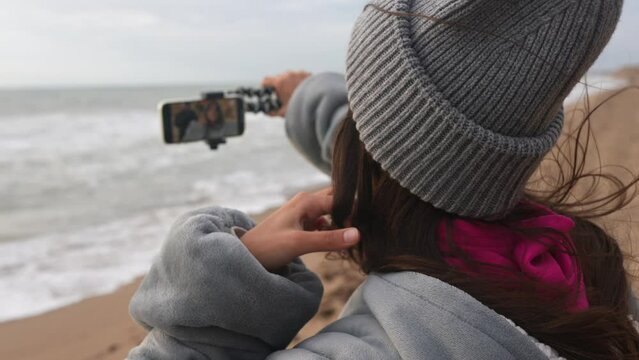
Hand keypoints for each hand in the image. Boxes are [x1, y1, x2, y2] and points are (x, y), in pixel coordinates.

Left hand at [239, 188, 359, 271]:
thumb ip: (328, 239)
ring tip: (356, 240)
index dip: (356, 212)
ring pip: (331, 215)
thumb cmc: (267, 247)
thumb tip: (358, 234)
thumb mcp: (299, 243)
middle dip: (351, 214)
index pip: (341, 200)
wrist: (245, 256)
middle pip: (337, 203)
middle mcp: (306, 203)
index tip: (370, 225)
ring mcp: (303, 214)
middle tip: (366, 230)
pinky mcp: (301, 226)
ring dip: (342, 225)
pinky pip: (323, 225)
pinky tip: (339, 244)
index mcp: (307, 201)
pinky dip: (332, 232)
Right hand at [261, 70, 311, 116]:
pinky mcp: (306, 73)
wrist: (318, 100)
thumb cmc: (300, 106)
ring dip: (288, 83)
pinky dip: (298, 82)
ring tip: (293, 93)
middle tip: (281, 95)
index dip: (264, 86)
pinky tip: (301, 91)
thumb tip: (267, 112)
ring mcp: (297, 73)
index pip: (265, 80)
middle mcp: (287, 75)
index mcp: (279, 82)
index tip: (266, 91)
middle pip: (277, 78)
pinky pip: (298, 76)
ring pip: (288, 76)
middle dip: (278, 86)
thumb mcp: (283, 112)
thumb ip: (272, 112)